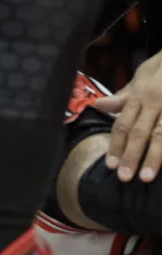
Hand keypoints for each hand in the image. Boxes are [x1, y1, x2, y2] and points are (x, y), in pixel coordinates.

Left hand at [95, 51, 161, 181]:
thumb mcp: (141, 76)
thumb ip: (123, 96)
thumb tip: (98, 105)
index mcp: (140, 95)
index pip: (123, 124)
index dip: (116, 145)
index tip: (110, 165)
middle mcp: (155, 101)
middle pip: (140, 133)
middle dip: (131, 156)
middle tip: (124, 177)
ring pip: (161, 135)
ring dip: (154, 157)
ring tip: (146, 177)